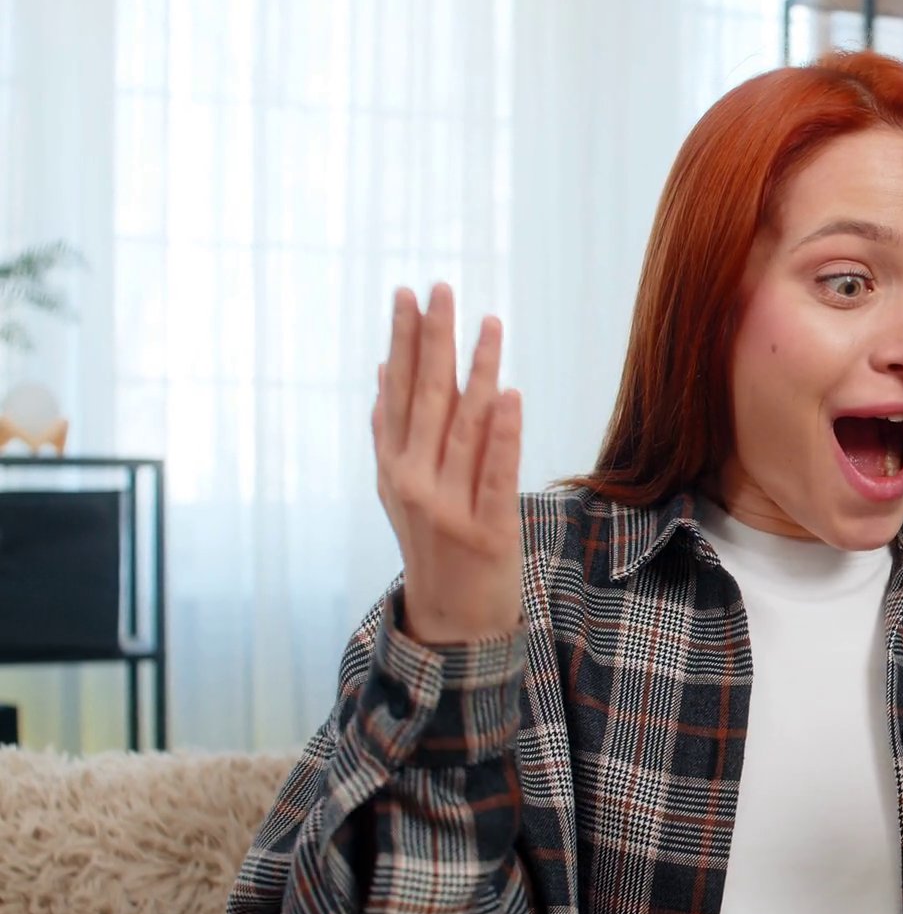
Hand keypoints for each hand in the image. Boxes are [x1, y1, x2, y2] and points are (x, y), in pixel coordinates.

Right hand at [372, 284, 523, 644]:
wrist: (451, 624)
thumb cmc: (433, 547)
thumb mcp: (400, 491)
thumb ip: (392, 435)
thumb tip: (380, 374)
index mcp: (393, 468)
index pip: (397, 392)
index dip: (402, 343)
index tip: (408, 295)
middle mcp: (413, 483)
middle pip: (427, 399)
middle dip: (434, 340)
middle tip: (442, 289)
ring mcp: (448, 507)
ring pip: (465, 427)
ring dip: (478, 371)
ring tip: (490, 324)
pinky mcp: (488, 530)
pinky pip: (495, 474)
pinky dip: (502, 434)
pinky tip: (510, 394)